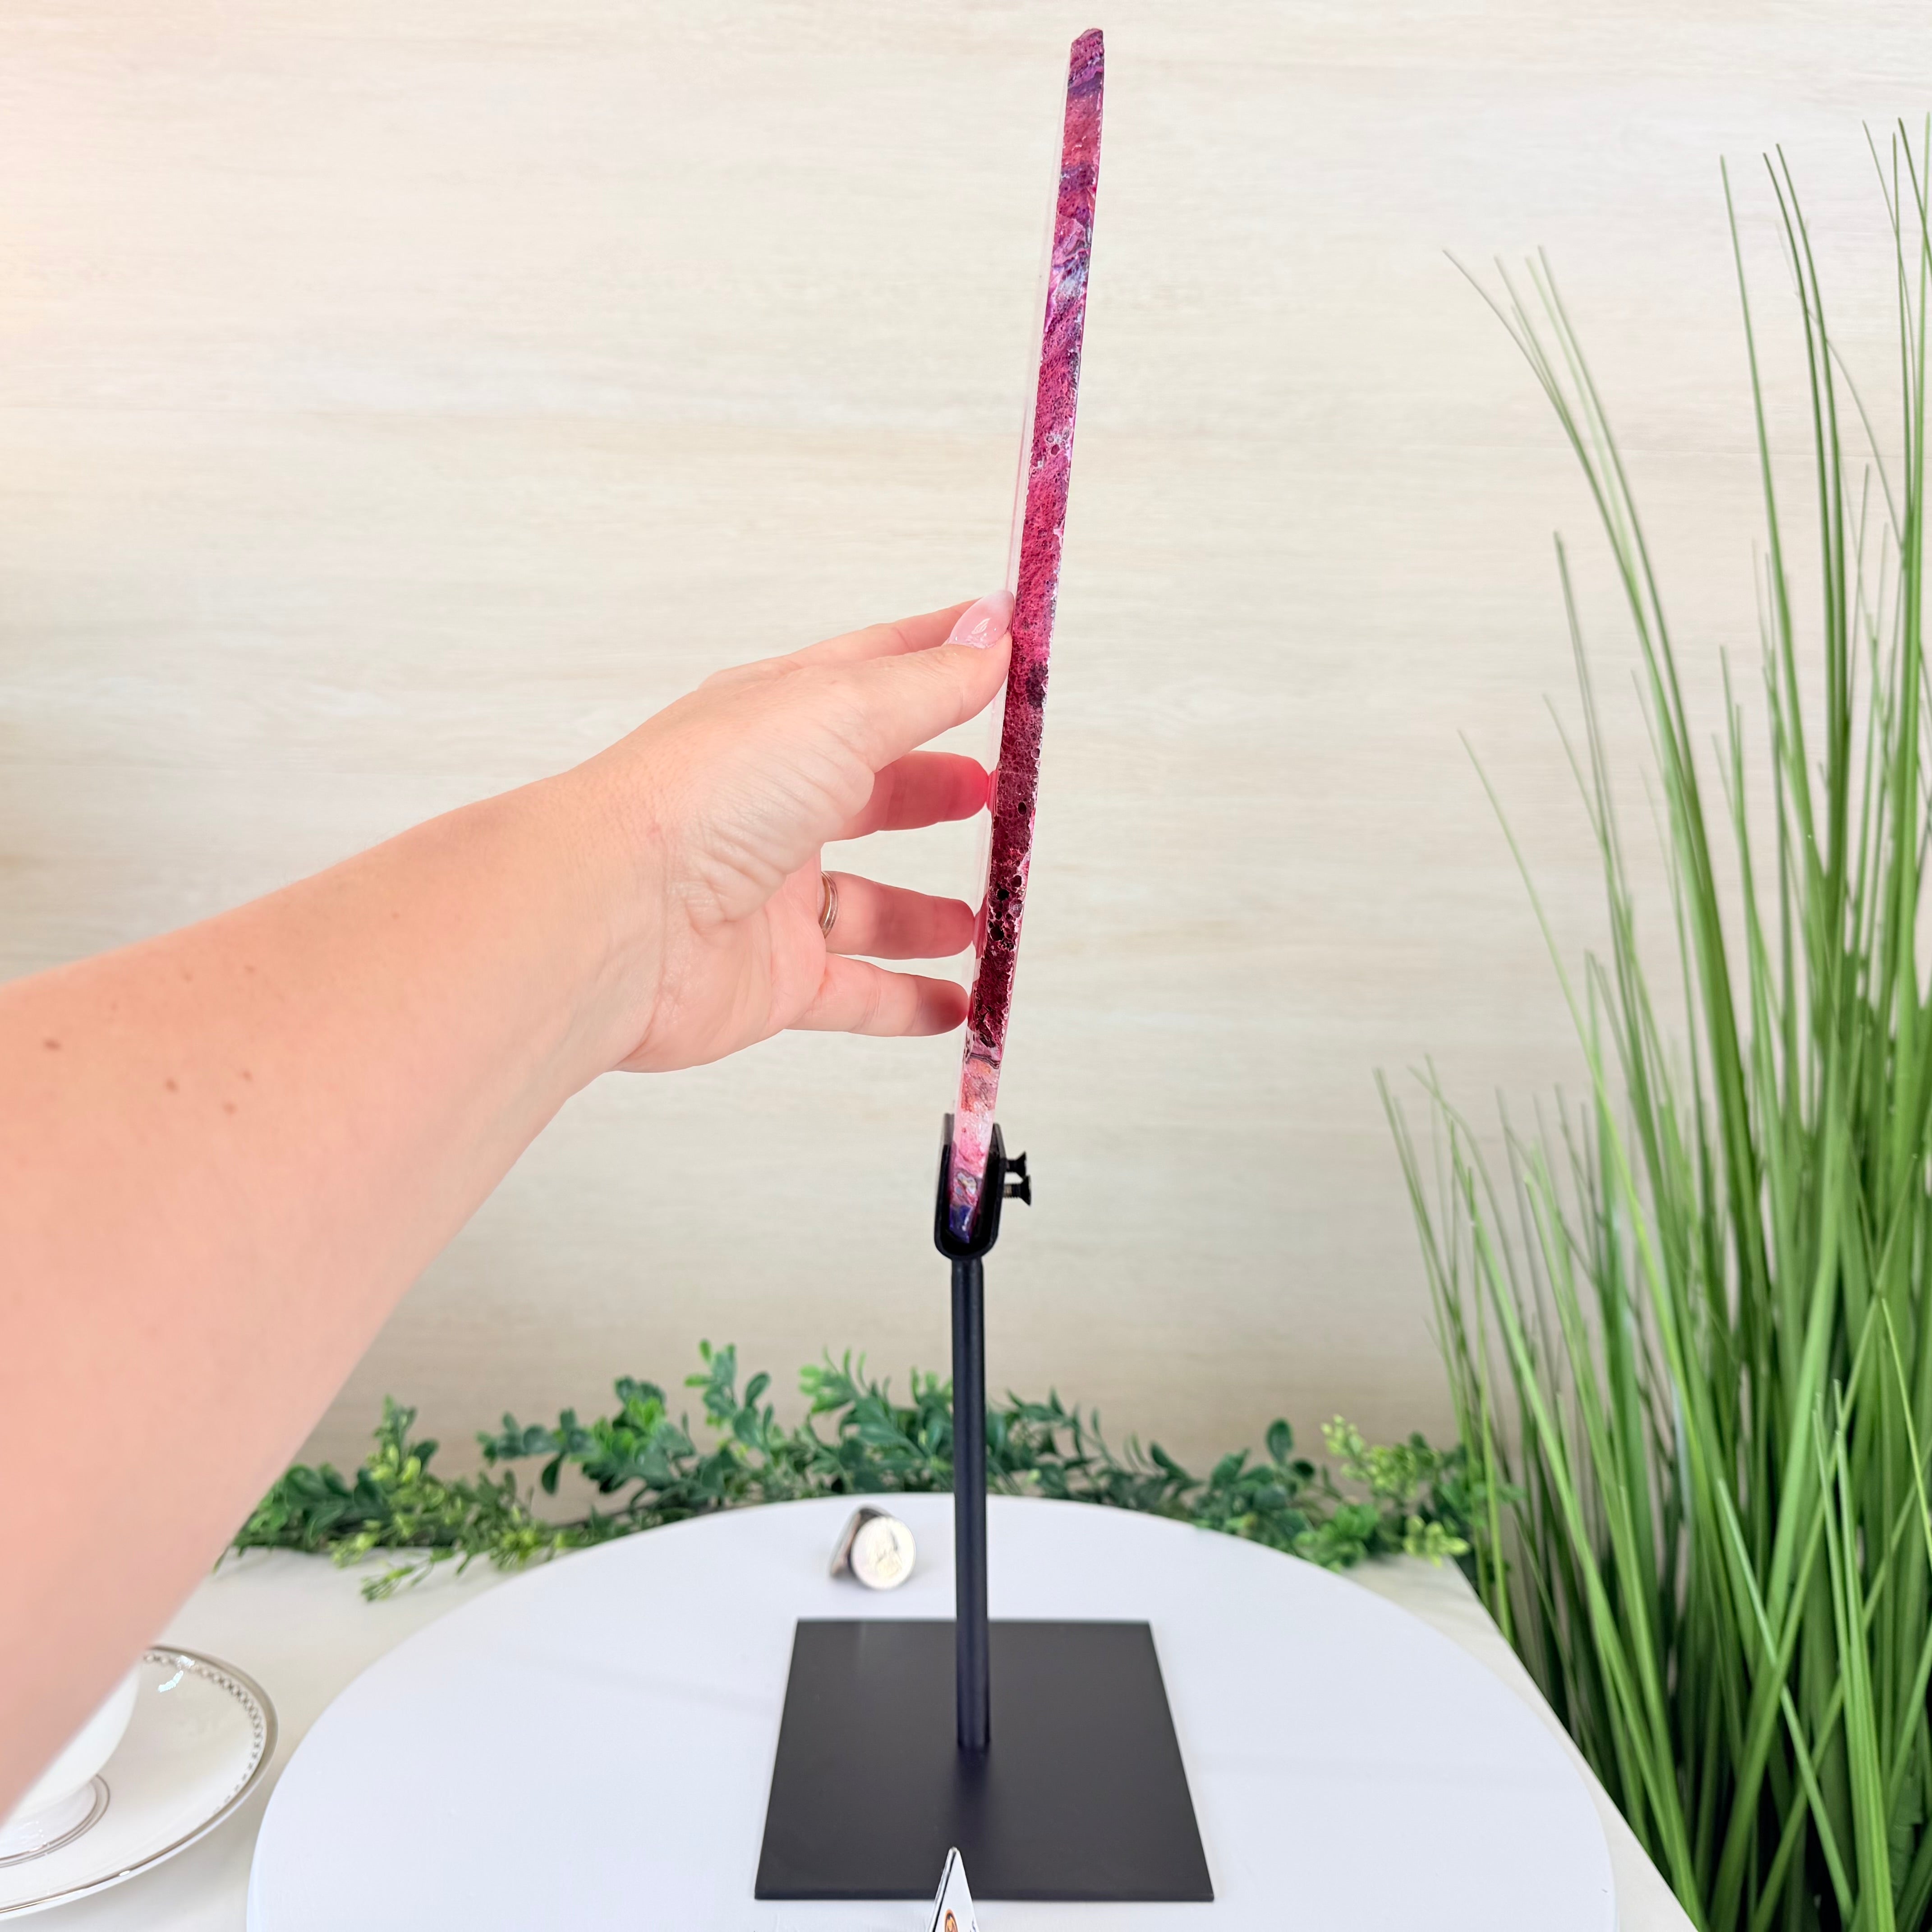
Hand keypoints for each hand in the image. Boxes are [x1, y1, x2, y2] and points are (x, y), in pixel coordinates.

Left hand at [582, 593, 1012, 1072]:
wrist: (614, 919)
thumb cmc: (708, 794)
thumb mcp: (841, 710)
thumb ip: (927, 683)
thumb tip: (990, 628)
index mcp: (780, 721)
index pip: (875, 675)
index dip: (939, 657)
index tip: (1002, 644)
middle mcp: (770, 805)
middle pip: (868, 794)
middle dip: (932, 791)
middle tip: (995, 794)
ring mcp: (769, 896)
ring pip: (865, 905)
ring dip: (924, 913)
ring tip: (983, 914)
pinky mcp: (770, 980)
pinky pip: (854, 996)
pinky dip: (907, 1003)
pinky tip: (957, 1004)